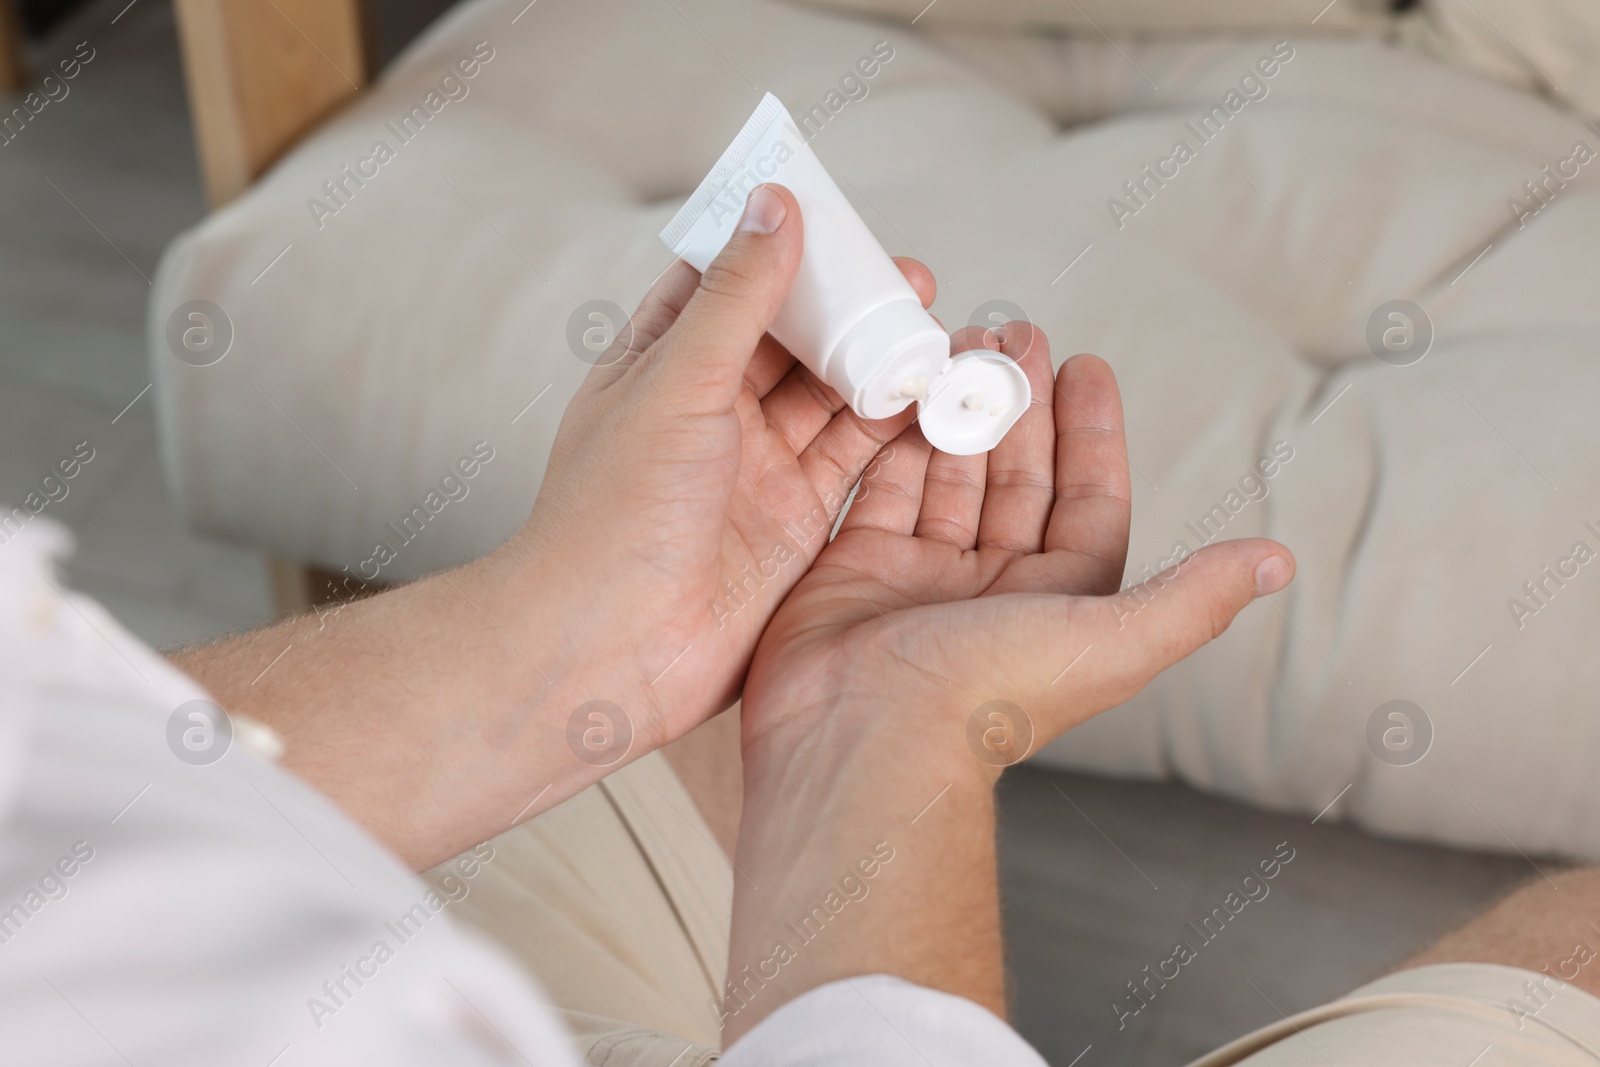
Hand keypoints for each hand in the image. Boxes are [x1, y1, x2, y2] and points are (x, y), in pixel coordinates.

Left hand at [505, 182, 930, 750]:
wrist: (613, 646)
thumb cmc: (614, 512)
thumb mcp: (678, 382)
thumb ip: (738, 298)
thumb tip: (775, 205)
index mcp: (662, 363)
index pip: (727, 282)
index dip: (780, 247)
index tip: (837, 215)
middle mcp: (712, 410)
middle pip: (796, 338)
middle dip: (851, 306)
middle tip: (912, 281)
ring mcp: (758, 466)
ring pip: (834, 396)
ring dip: (881, 362)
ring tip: (937, 331)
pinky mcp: (798, 519)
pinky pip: (857, 459)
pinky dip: (897, 428)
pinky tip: (935, 396)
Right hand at [741, 320, 1293, 766]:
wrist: (860, 739)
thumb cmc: (986, 698)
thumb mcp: (1111, 642)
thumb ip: (1191, 596)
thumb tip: (1277, 562)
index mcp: (1060, 603)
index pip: (1086, 500)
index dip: (1091, 433)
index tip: (1082, 365)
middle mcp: (995, 587)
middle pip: (1016, 476)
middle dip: (1019, 403)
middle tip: (1012, 331)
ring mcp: (922, 576)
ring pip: (949, 472)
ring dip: (958, 409)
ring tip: (960, 343)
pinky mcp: (856, 567)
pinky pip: (882, 486)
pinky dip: (892, 437)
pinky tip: (903, 387)